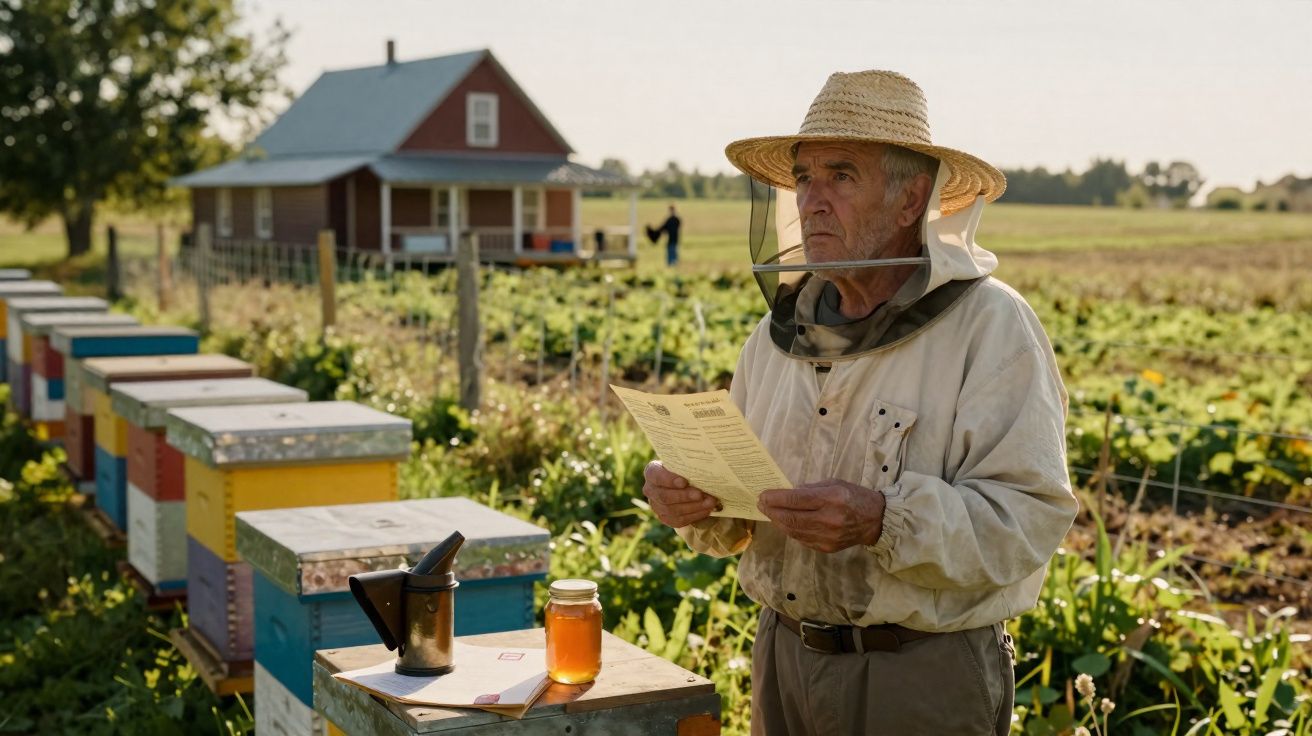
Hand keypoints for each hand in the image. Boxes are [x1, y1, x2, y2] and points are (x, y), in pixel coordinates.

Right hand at [642, 461, 720, 527]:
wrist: (681, 483)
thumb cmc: (683, 469)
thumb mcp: (683, 463)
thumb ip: (688, 466)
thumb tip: (704, 468)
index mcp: (652, 472)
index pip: (656, 476)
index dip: (669, 480)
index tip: (684, 482)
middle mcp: (650, 490)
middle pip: (665, 496)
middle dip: (684, 496)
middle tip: (700, 494)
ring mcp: (656, 506)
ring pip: (672, 510)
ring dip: (693, 507)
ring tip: (710, 502)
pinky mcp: (665, 518)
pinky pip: (679, 520)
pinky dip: (695, 515)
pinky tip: (707, 510)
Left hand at [757, 480, 884, 552]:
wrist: (875, 521)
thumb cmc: (854, 496)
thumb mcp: (834, 484)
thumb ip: (810, 489)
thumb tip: (788, 493)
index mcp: (831, 499)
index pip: (796, 500)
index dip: (776, 498)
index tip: (763, 495)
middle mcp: (828, 519)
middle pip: (791, 518)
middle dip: (772, 511)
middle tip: (761, 504)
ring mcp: (827, 536)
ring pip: (793, 531)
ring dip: (778, 522)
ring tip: (769, 513)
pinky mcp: (826, 548)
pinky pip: (801, 539)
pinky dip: (790, 530)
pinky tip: (784, 523)